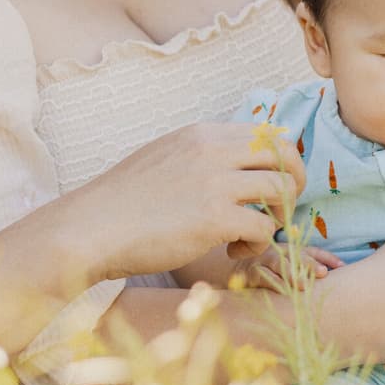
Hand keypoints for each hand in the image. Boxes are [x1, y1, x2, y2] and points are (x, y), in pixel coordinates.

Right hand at [66, 122, 300, 281]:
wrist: (91, 227)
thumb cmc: (122, 203)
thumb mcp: (163, 158)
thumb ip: (199, 156)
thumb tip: (233, 163)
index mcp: (202, 134)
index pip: (266, 133)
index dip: (280, 161)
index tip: (270, 185)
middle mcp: (213, 150)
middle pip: (285, 153)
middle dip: (294, 183)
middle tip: (277, 210)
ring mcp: (215, 183)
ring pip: (282, 190)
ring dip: (277, 217)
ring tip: (250, 235)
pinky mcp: (215, 218)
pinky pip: (263, 228)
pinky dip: (256, 244)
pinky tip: (232, 252)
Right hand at [227, 240, 343, 291]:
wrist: (237, 267)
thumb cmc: (271, 268)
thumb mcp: (292, 264)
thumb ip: (314, 264)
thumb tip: (342, 269)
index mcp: (294, 249)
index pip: (314, 251)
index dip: (328, 258)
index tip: (342, 267)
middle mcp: (281, 251)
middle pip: (298, 256)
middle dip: (310, 263)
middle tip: (323, 273)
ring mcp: (266, 260)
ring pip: (280, 265)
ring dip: (292, 274)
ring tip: (303, 285)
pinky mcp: (253, 272)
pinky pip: (264, 277)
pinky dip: (273, 282)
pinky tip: (282, 290)